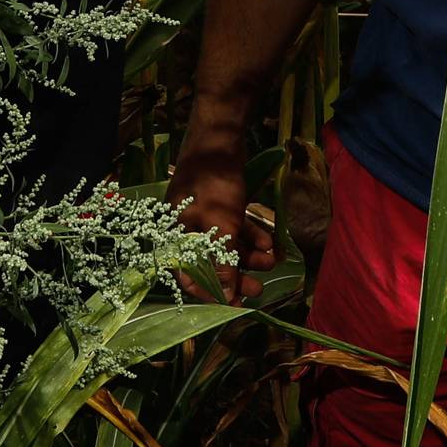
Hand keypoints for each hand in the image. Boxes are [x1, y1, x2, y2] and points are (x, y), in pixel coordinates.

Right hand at [169, 132, 269, 300]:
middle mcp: (187, 232)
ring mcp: (205, 219)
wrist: (220, 140)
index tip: (234, 306)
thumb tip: (227, 298)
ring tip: (270, 261)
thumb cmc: (213, 184)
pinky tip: (269, 243)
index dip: (212, 293)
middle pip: (212, 265)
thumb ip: (223, 263)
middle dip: (237, 277)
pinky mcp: (221, 208)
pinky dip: (251, 237)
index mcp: (176, 239)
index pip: (190, 278)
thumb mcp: (220, 226)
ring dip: (249, 257)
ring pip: (227, 248)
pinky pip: (235, 230)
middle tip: (258, 290)